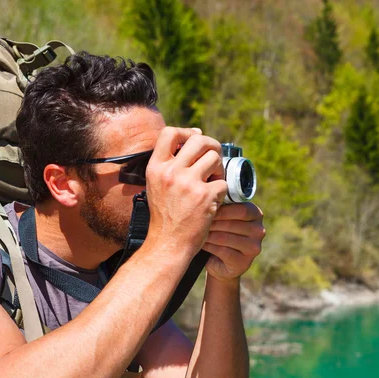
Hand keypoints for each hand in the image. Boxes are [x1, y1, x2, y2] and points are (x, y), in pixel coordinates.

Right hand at [145, 127, 227, 258]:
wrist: (168, 244)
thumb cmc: (165, 216)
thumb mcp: (156, 185)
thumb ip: (169, 164)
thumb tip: (194, 137)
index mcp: (156, 168)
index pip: (169, 132)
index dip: (186, 132)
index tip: (195, 138)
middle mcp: (171, 172)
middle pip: (199, 140)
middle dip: (212, 146)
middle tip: (214, 158)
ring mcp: (189, 184)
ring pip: (215, 158)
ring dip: (219, 168)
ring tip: (214, 181)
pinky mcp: (205, 196)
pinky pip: (223, 182)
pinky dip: (222, 191)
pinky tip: (214, 200)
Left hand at [203, 203, 264, 281]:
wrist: (220, 263)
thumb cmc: (219, 233)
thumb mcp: (223, 218)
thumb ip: (222, 206)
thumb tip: (209, 196)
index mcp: (256, 214)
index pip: (241, 209)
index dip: (222, 210)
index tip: (206, 209)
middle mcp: (259, 230)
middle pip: (233, 224)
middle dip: (213, 223)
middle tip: (197, 222)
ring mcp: (254, 248)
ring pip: (226, 237)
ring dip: (208, 235)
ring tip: (197, 232)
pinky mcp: (244, 262)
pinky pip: (223, 251)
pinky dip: (209, 247)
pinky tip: (201, 244)